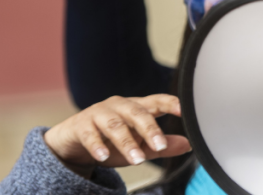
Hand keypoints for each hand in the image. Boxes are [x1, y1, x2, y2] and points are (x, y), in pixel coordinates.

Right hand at [43, 95, 189, 177]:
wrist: (73, 142)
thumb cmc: (111, 141)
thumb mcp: (139, 145)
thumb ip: (161, 146)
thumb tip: (188, 145)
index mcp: (137, 107)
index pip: (156, 101)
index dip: (170, 103)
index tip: (183, 110)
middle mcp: (119, 106)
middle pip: (137, 113)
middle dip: (150, 129)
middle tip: (161, 146)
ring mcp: (99, 113)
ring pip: (115, 125)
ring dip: (127, 143)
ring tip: (137, 160)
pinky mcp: (80, 125)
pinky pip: (89, 134)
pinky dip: (97, 145)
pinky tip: (103, 156)